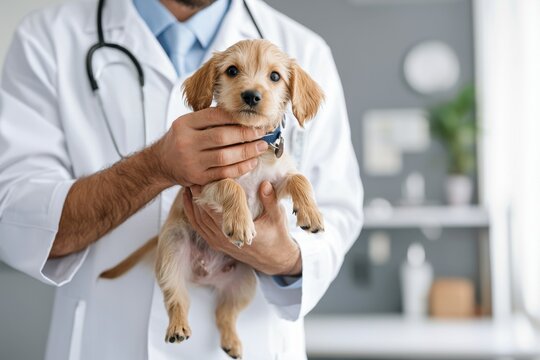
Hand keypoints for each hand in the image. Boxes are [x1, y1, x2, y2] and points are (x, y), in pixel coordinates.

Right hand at [150, 108, 267, 186]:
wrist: (162, 163)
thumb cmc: (182, 140)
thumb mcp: (188, 124)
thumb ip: (210, 119)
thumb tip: (243, 115)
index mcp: (184, 124)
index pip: (214, 116)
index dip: (236, 117)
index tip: (253, 118)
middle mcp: (186, 142)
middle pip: (222, 137)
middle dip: (246, 134)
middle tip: (261, 133)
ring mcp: (191, 162)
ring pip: (225, 157)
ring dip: (247, 152)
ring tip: (260, 147)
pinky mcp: (197, 178)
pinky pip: (224, 173)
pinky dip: (241, 168)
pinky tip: (251, 162)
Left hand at [183, 181, 301, 275]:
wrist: (275, 259)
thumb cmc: (277, 236)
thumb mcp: (277, 217)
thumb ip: (270, 200)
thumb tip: (265, 184)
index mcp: (237, 232)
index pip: (215, 212)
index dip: (206, 196)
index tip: (203, 180)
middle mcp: (225, 239)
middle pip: (202, 215)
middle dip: (196, 196)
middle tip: (193, 178)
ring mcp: (219, 243)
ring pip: (198, 222)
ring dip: (192, 205)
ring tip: (189, 188)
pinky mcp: (217, 244)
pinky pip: (200, 229)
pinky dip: (193, 216)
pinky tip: (191, 203)